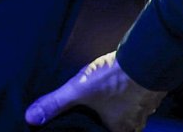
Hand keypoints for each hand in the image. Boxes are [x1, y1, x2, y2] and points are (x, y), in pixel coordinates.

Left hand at [25, 52, 166, 130]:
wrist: (147, 58)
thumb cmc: (116, 78)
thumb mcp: (78, 90)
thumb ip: (55, 104)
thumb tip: (31, 117)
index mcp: (120, 130)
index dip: (95, 130)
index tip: (87, 124)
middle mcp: (136, 122)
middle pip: (118, 127)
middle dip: (106, 119)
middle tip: (93, 110)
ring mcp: (146, 107)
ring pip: (129, 112)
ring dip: (117, 105)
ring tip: (103, 96)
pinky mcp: (151, 90)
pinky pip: (137, 96)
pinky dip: (128, 92)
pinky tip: (119, 83)